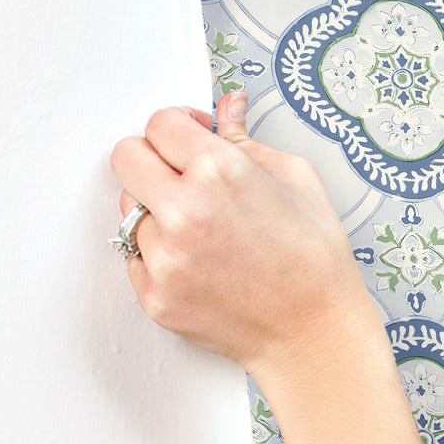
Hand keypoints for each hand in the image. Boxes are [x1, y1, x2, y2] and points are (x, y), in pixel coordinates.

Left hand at [109, 92, 375, 381]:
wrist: (316, 335)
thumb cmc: (317, 262)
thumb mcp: (299, 181)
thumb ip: (248, 140)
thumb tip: (227, 108)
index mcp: (220, 172)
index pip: (159, 123)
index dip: (178, 127)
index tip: (190, 140)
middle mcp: (184, 211)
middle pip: (126, 157)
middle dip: (153, 160)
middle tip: (182, 177)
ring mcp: (165, 258)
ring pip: (130, 210)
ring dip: (157, 213)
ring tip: (203, 232)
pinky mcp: (156, 296)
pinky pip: (135, 258)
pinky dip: (160, 256)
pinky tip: (201, 265)